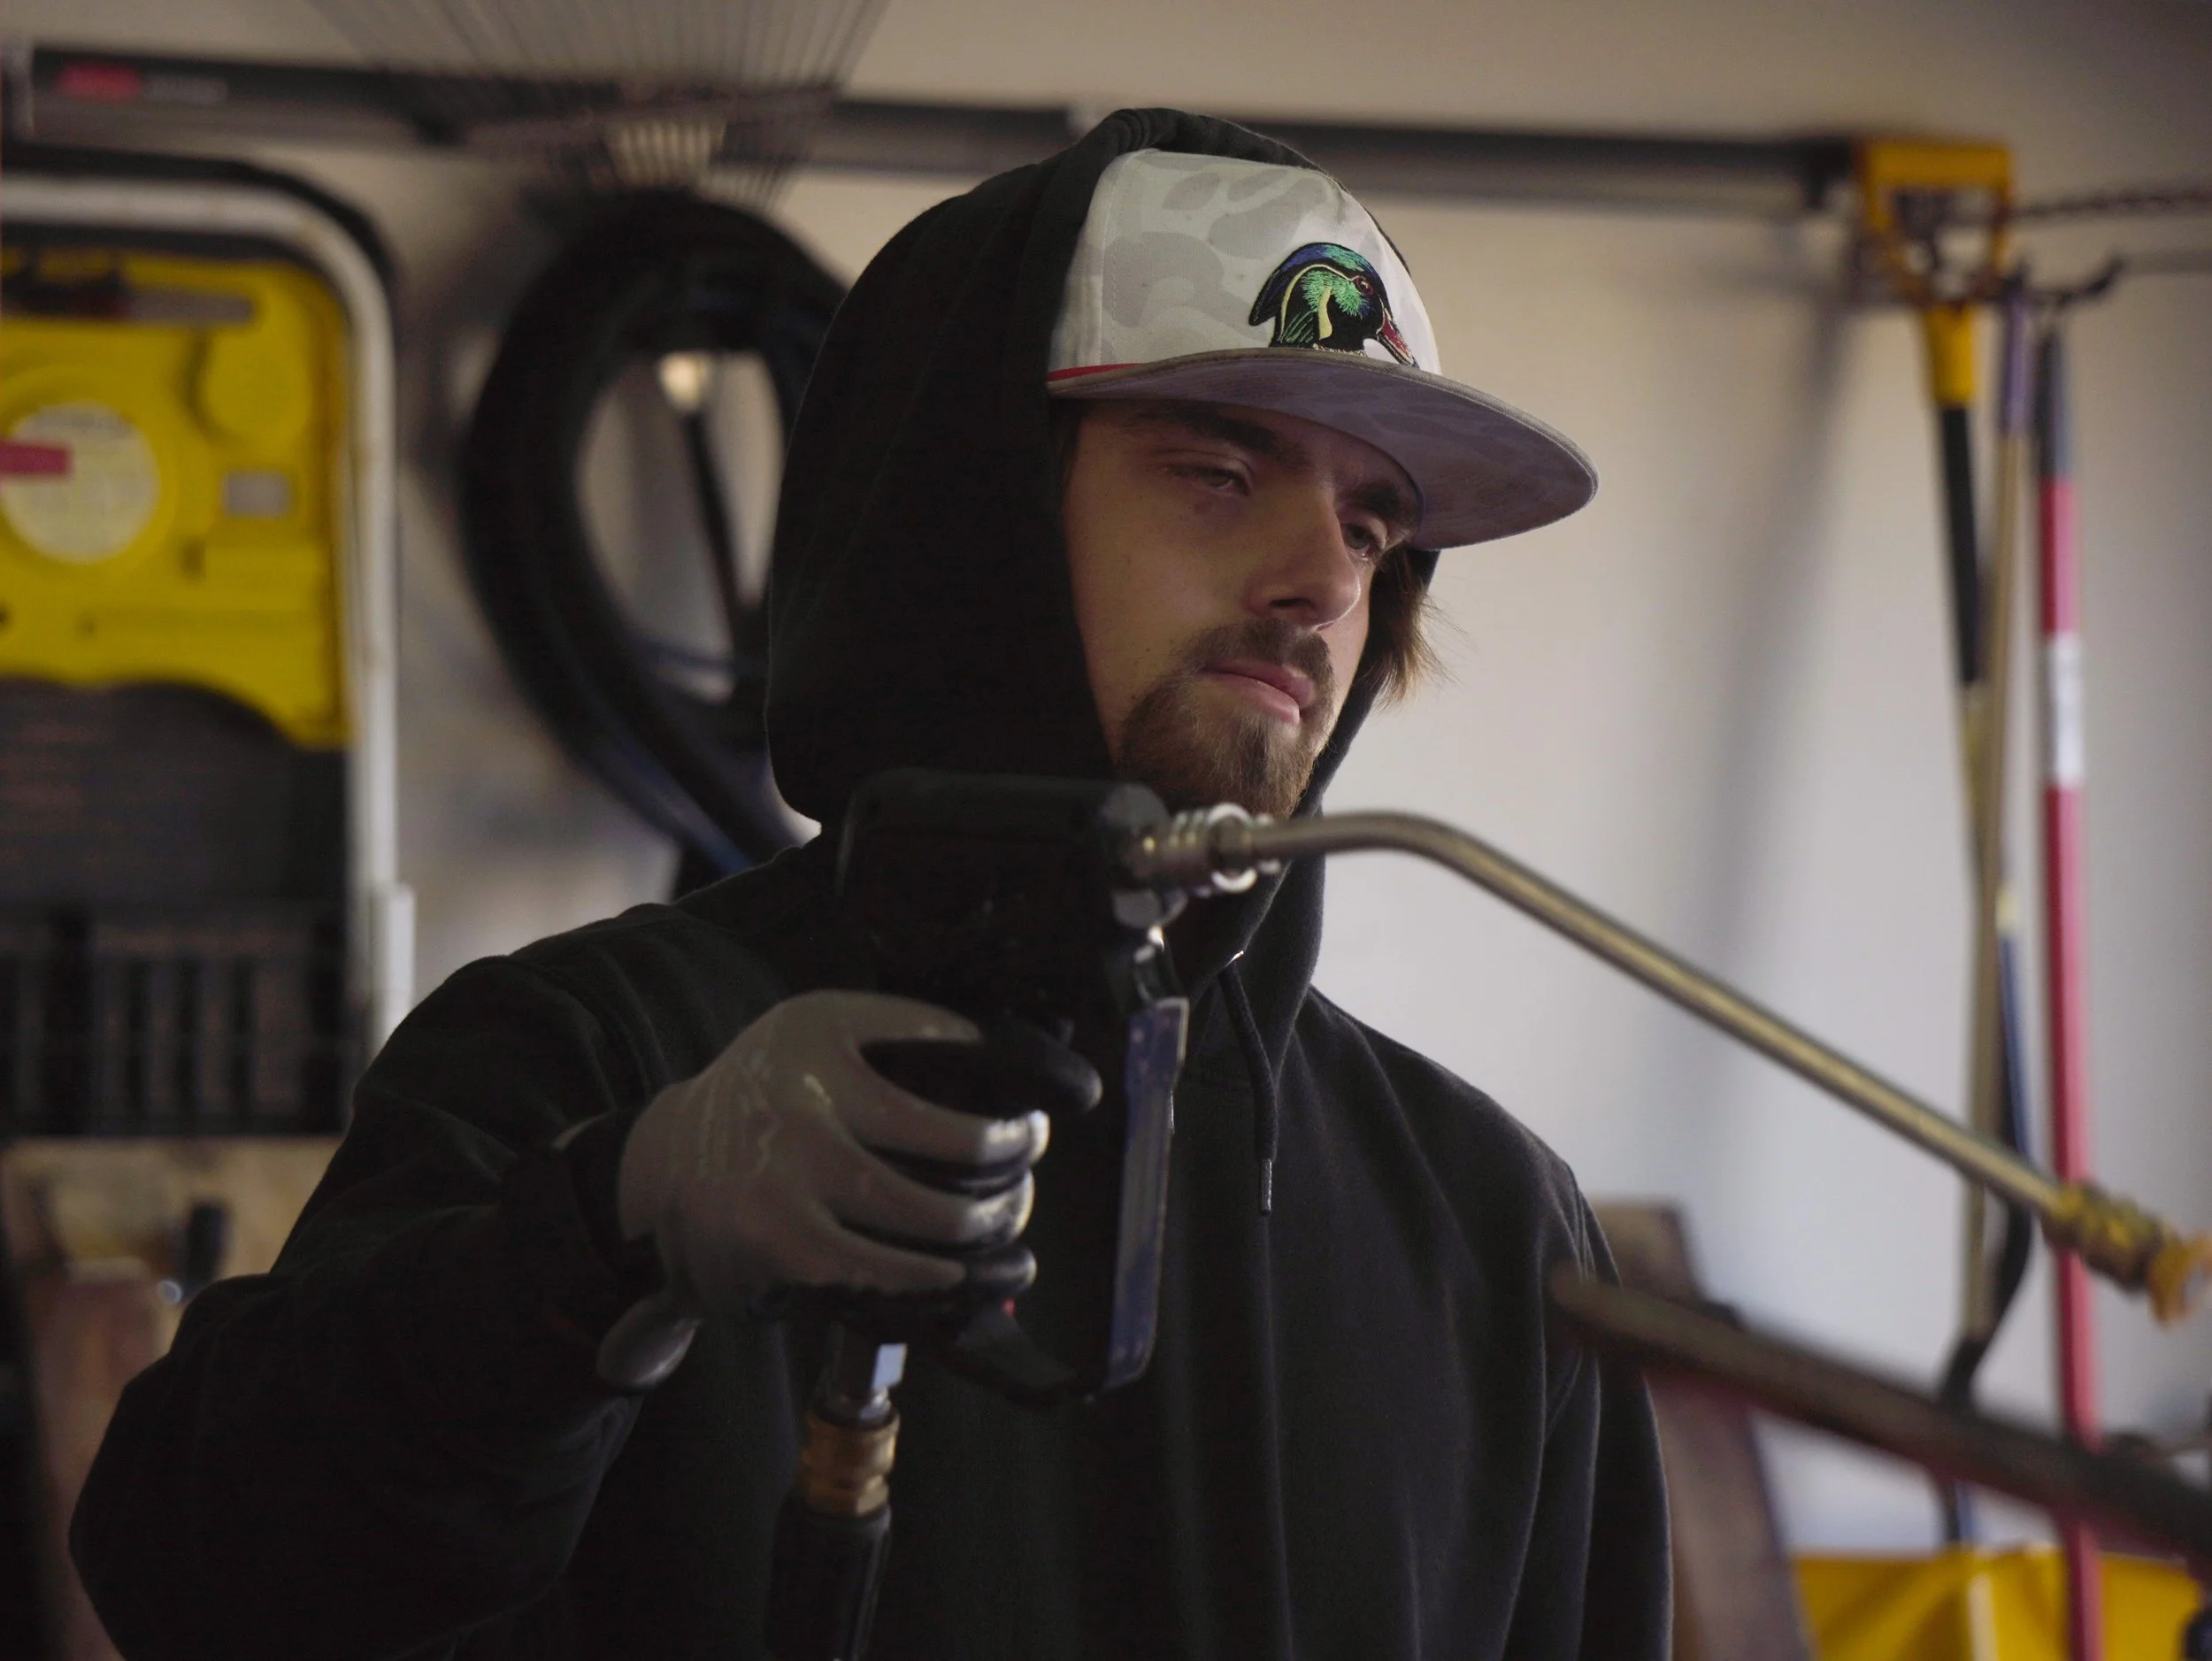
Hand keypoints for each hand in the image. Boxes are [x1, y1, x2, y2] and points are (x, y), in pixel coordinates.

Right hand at [597, 990, 1095, 1388]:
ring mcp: (791, 1181)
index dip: (1004, 1125)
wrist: (666, 1161)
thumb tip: (1000, 1055)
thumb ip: (902, 1029)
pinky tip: (950, 1274)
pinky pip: (875, 1270)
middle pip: (950, 1157)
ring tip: (999, 1230)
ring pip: (922, 1221)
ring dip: (975, 1235)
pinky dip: (924, 1278)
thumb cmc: (768, 1090)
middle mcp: (807, 1108)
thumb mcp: (820, 1026)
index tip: (1034, 1132)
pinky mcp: (781, 1244)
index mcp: (823, 1039)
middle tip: (1022, 1190)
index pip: (943, 1074)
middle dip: (1002, 1184)